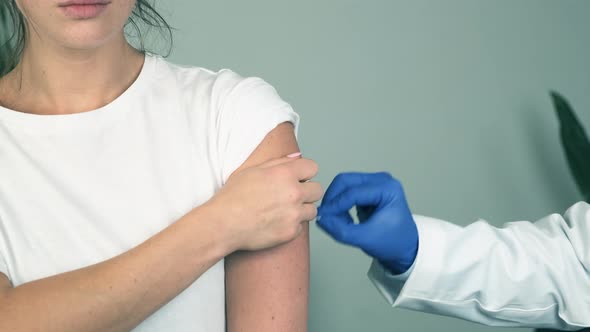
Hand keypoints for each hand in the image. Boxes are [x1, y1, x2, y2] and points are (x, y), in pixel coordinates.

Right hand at [206, 153, 322, 251]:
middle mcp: (294, 193)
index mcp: (285, 173)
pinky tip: (276, 222)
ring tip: (284, 210)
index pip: (313, 167)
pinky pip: (301, 227)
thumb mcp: (252, 170)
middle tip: (292, 195)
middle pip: (318, 190)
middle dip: (307, 191)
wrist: (223, 224)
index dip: (304, 172)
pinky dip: (292, 225)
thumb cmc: (233, 196)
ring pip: (312, 210)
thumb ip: (278, 162)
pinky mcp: (291, 232)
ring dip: (302, 209)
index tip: (298, 177)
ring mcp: (294, 214)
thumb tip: (296, 157)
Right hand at [317, 172, 417, 274]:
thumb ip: (341, 230)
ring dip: (336, 201)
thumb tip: (320, 218)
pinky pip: (346, 190)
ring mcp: (374, 182)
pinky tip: (345, 219)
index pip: (353, 192)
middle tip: (325, 216)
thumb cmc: (393, 242)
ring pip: (344, 184)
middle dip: (333, 199)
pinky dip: (340, 203)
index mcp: (388, 189)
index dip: (335, 205)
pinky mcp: (367, 188)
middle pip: (346, 181)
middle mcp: (381, 180)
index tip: (322, 217)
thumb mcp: (365, 239)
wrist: (404, 247)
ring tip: (338, 221)